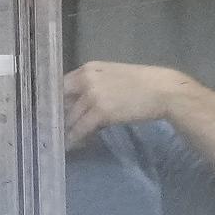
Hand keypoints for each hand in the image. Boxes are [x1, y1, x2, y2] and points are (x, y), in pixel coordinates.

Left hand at [62, 61, 186, 148]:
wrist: (163, 90)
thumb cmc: (144, 84)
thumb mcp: (113, 76)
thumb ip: (96, 84)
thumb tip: (85, 101)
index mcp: (88, 68)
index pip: (62, 84)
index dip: (55, 100)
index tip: (52, 112)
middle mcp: (85, 79)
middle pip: (61, 100)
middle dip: (55, 116)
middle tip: (52, 129)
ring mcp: (92, 95)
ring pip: (70, 116)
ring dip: (64, 130)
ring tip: (60, 141)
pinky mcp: (101, 111)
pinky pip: (81, 128)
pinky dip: (74, 138)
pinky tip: (69, 145)